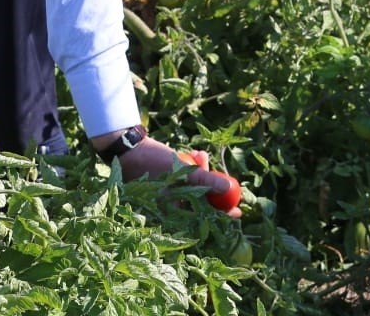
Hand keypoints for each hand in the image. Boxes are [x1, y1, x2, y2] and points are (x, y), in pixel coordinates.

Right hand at [92, 132, 242, 218]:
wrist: (130, 149)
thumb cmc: (153, 163)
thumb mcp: (182, 171)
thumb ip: (206, 181)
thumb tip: (228, 188)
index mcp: (175, 212)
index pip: (205, 219)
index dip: (223, 215)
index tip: (239, 210)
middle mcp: (174, 207)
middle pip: (203, 201)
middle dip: (211, 182)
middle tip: (209, 164)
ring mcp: (172, 195)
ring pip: (198, 187)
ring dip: (202, 170)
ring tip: (198, 155)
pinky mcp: (170, 183)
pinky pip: (189, 179)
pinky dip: (193, 168)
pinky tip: (191, 155)